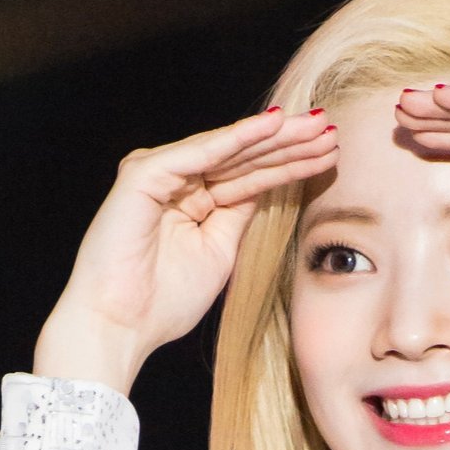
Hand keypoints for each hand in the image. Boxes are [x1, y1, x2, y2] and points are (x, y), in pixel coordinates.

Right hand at [34, 108, 337, 393]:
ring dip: (272, 136)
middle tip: (329, 127)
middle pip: (243, 157)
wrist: (119, 326)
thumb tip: (267, 185)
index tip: (330, 153)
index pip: (250, 176)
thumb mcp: (219, 254)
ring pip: (227, 149)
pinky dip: (235, 138)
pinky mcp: (143, 174)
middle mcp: (177, 182)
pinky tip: (270, 125)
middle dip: (288, 143)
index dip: (289, 164)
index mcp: (194, 203)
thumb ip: (239, 216)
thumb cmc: (162, 302)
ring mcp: (159, 174)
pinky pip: (199, 153)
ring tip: (313, 123)